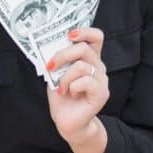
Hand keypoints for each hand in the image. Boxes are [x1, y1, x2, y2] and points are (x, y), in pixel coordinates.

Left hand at [44, 27, 109, 143]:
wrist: (67, 120)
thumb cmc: (62, 96)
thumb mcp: (56, 73)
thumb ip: (58, 60)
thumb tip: (51, 47)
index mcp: (89, 59)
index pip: (96, 37)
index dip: (85, 32)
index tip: (69, 35)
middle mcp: (98, 67)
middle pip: (84, 48)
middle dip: (63, 55)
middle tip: (50, 65)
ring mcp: (101, 80)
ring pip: (81, 66)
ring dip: (64, 77)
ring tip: (61, 87)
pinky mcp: (101, 93)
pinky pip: (85, 81)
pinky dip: (71, 86)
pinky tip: (69, 93)